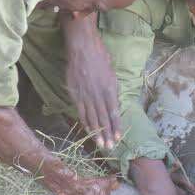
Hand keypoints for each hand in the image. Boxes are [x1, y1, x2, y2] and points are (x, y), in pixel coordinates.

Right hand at [62, 12, 120, 149]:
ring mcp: (86, 95)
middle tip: (110, 147)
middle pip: (103, 118)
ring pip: (92, 117)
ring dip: (97, 132)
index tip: (118, 137)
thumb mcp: (112, 73)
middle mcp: (99, 95)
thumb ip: (113, 90)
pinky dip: (84, 122)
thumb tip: (115, 104)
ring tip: (100, 144)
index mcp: (110, 89)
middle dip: (107, 134)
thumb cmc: (100, 56)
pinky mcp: (75, 93)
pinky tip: (87, 130)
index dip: (116, 126)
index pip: (114, 112)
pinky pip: (81, 111)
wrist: (82, 48)